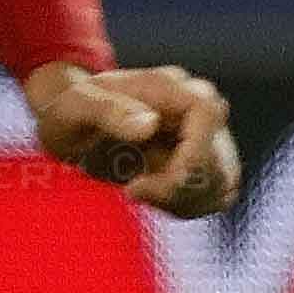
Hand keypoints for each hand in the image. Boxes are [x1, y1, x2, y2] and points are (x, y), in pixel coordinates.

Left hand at [30, 57, 241, 216]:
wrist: (72, 123)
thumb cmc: (71, 110)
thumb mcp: (76, 108)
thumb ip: (109, 110)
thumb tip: (150, 124)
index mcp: (171, 87)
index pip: (208, 116)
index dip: (190, 156)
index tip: (145, 183)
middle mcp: (198, 110)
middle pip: (219, 156)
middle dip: (178, 188)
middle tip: (132, 190)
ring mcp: (205, 138)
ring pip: (222, 183)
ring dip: (183, 201)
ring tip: (138, 190)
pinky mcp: (204, 164)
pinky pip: (214, 194)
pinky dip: (186, 206)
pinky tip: (152, 196)